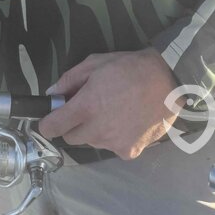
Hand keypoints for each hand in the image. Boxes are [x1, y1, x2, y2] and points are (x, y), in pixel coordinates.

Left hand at [37, 48, 186, 159]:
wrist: (166, 81)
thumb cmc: (128, 68)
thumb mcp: (95, 63)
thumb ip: (69, 79)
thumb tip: (51, 94)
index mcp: (86, 106)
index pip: (53, 127)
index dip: (47, 123)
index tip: (49, 120)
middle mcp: (97, 130)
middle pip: (72, 137)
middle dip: (74, 124)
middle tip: (89, 108)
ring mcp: (113, 144)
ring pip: (92, 142)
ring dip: (95, 131)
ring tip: (112, 111)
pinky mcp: (129, 152)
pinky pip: (112, 147)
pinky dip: (114, 137)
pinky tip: (126, 121)